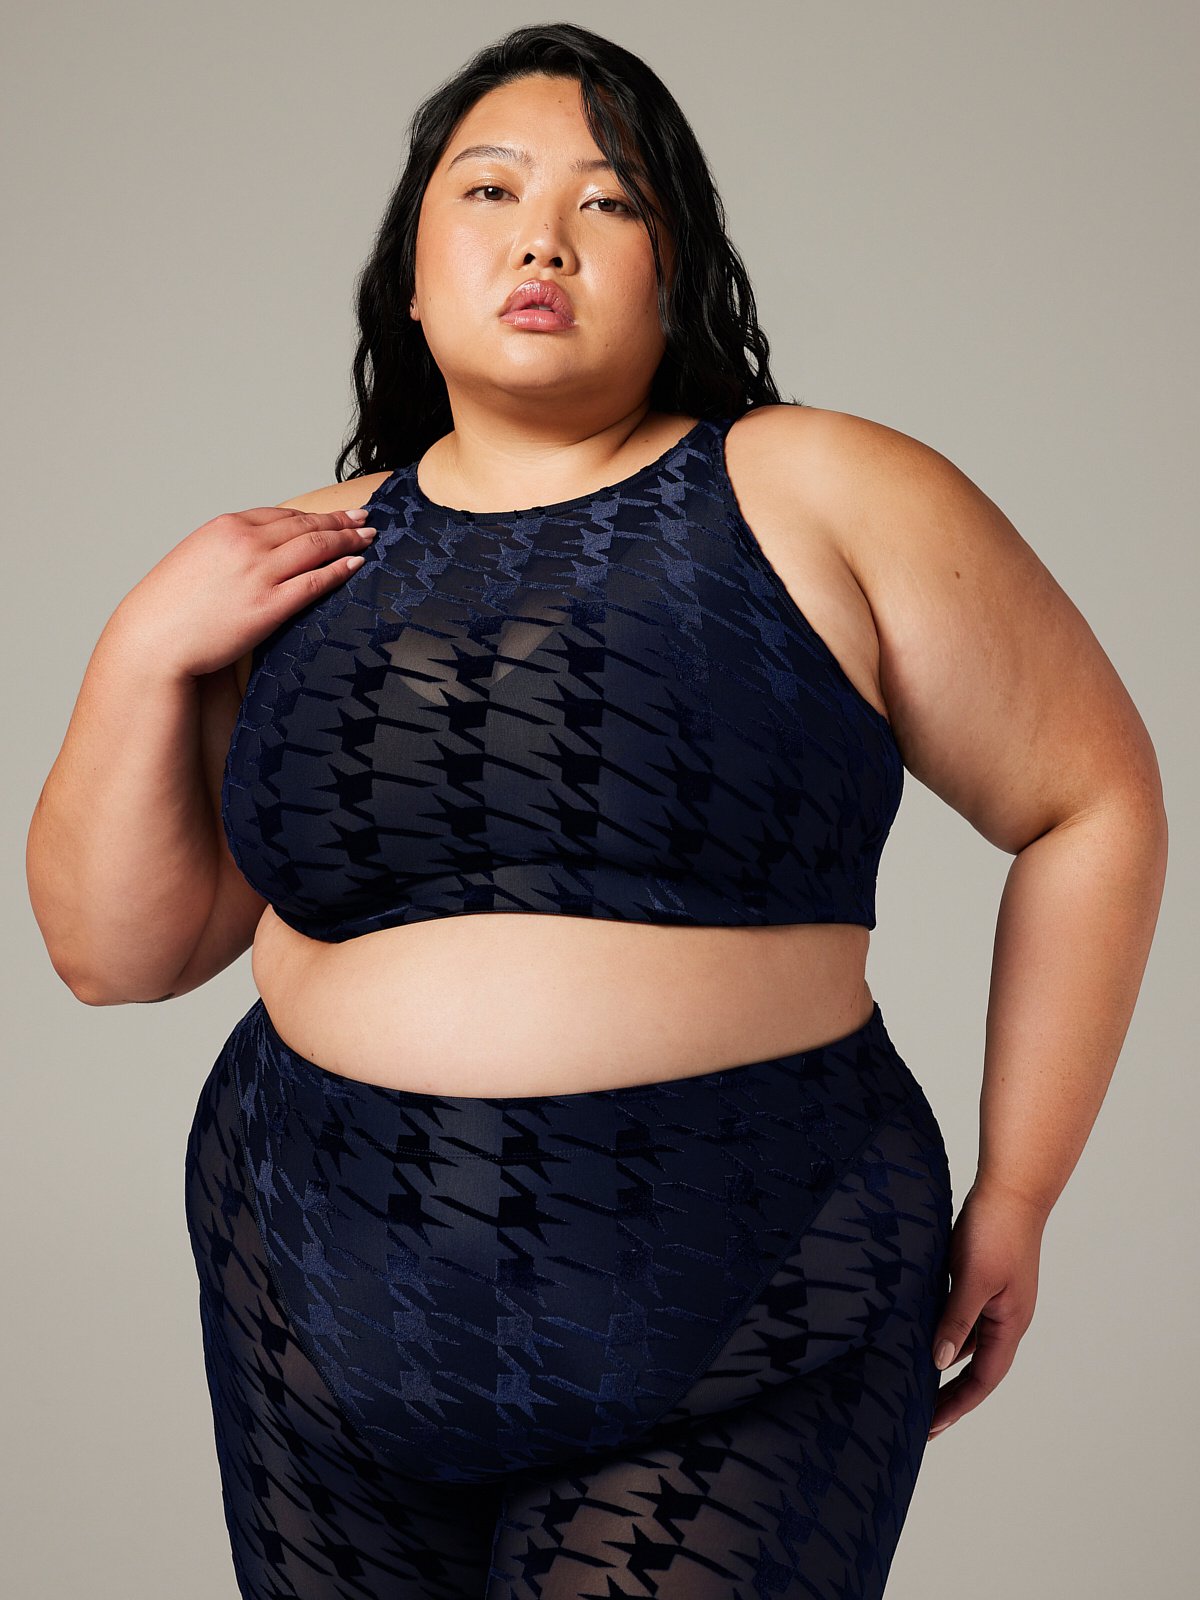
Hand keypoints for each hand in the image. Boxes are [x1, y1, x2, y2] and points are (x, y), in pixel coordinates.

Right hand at [112, 502, 377, 679]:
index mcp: (226, 528)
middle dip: (340, 521)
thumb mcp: (197, 560)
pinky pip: (314, 582)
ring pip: (316, 548)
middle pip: (305, 526)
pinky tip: (357, 565)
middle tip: (365, 518)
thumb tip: (255, 552)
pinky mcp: (268, 606)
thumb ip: (228, 550)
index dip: (314, 514)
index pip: (282, 514)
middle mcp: (246, 544)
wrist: (153, 638)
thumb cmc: (170, 607)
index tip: (336, 514)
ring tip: (368, 537)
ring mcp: (258, 574)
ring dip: (347, 540)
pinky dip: (339, 570)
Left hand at [927, 1173, 1047, 1440]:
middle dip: (950, 1394)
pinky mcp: (985, 1279)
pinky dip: (944, 1330)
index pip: (983, 1380)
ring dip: (945, 1362)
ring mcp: (997, 1299)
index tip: (930, 1427)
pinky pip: (963, 1316)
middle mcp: (1007, 1318)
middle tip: (919, 1418)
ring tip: (913, 1380)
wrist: (1012, 1188)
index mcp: (1010, 1324)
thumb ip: (956, 1321)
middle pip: (977, 1368)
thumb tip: (938, 1363)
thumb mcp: (973, 1279)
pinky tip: (920, 1331)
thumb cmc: (996, 1230)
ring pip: (969, 1342)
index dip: (956, 1405)